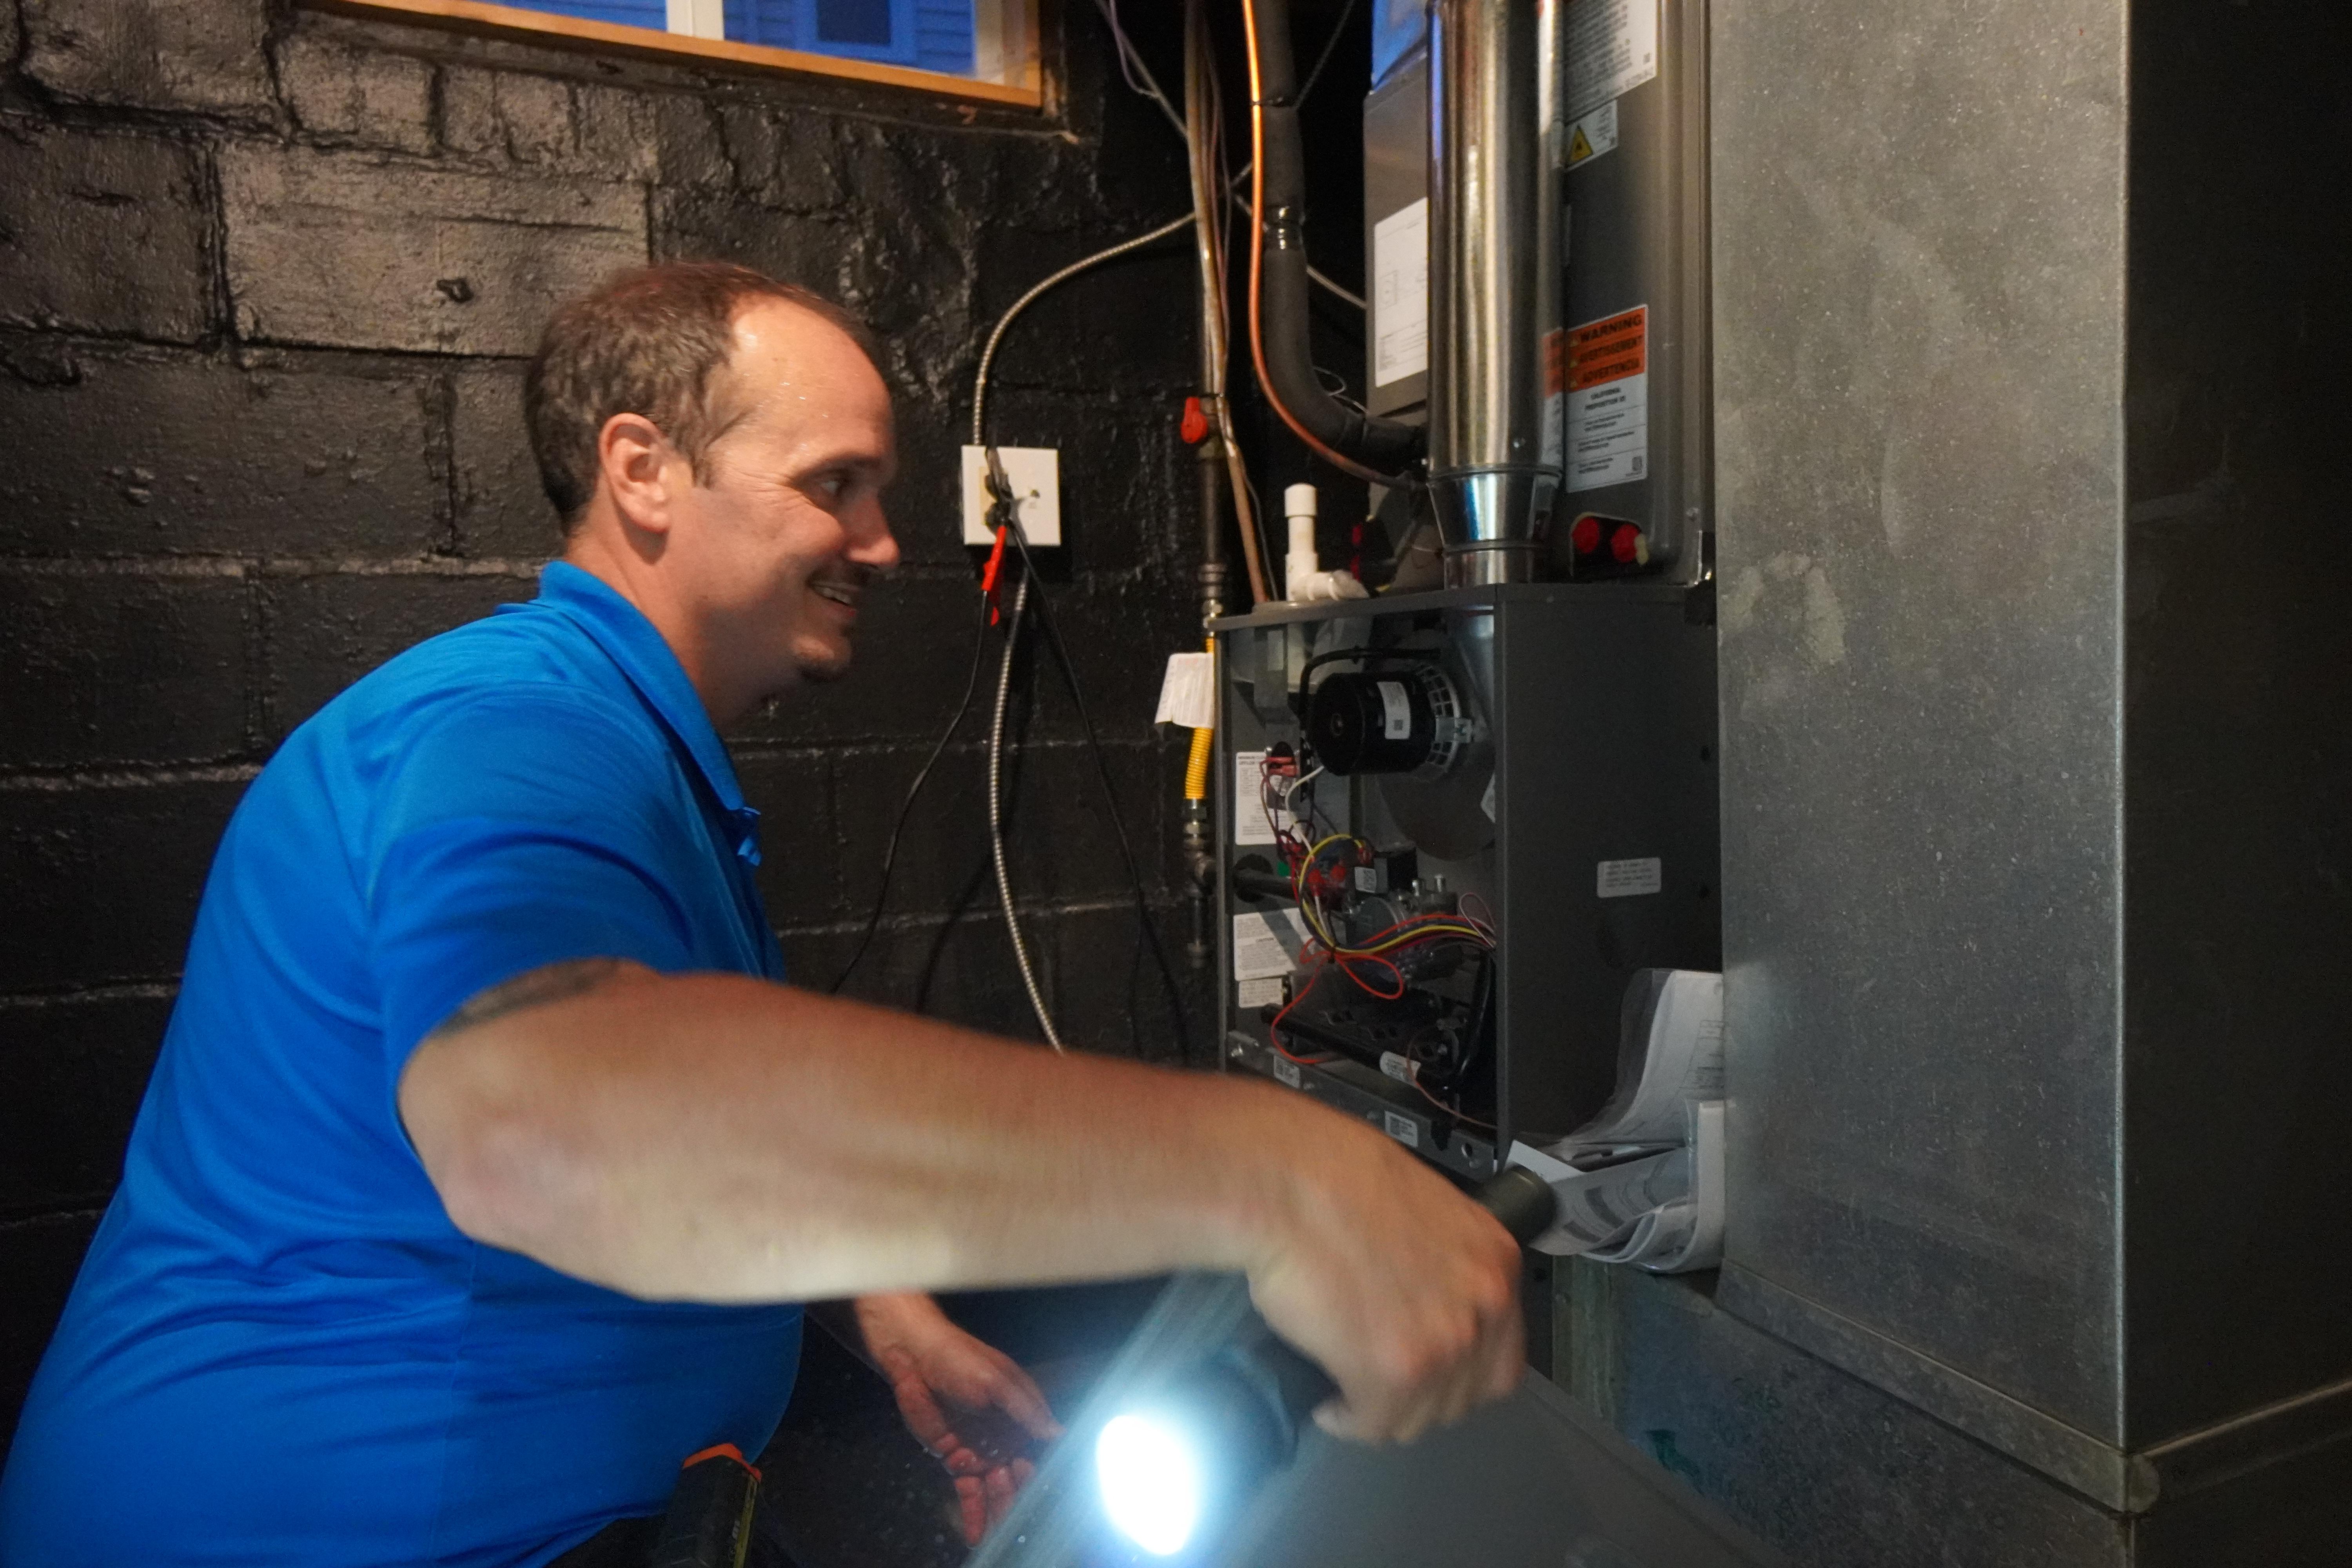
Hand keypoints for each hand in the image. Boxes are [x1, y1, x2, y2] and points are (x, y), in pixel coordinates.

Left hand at [852, 1293, 1061, 1545]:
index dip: (1040, 1478)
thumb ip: (1025, 1408)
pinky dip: (974, 1512)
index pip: (1038, 1453)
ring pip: (994, 1490)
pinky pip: (968, 1491)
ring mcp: (979, 1450)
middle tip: (1017, 1526)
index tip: (1042, 1502)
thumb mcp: (996, 1379)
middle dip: (1018, 1504)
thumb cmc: (959, 1359)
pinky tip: (977, 1534)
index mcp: (1020, 1417)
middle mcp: (1004, 1437)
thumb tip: (1057, 1433)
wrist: (913, 1356)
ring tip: (999, 1536)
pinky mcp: (954, 1458)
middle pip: (1017, 1479)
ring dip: (999, 1513)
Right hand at [1242, 1110, 1524, 1444]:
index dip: (1456, 1372)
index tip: (1422, 1368)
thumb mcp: (1421, 1213)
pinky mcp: (1395, 1373)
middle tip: (1378, 1378)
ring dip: (1382, 1409)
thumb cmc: (1333, 1180)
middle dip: (1418, 1393)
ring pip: (1420, 1416)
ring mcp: (1445, 1342)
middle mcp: (1485, 1304)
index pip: (1501, 1354)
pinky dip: (1347, 1418)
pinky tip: (1328, 1398)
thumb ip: (1442, 1264)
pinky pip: (1374, 1423)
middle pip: (1464, 1394)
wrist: (1285, 1183)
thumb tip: (1423, 1302)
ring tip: (1347, 1383)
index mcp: (1495, 1259)